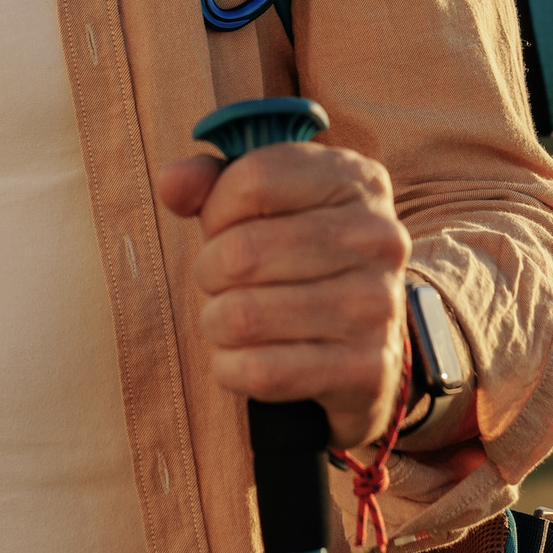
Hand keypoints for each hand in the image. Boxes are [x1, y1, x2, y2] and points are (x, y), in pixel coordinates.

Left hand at [157, 141, 410, 449]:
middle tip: (221, 282)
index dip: (216, 209)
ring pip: (243, 316)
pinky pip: (262, 372)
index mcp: (355, 180)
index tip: (221, 227)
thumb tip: (172, 183)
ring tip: (233, 318)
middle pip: (241, 251)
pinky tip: (244, 357)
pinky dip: (231, 368)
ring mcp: (380, 304)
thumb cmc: (298, 256)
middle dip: (209, 271)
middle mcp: (379, 237)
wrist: (363, 343)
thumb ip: (211, 182)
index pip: (254, 179)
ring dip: (217, 322)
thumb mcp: (263, 204)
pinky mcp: (369, 367)